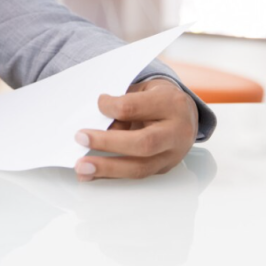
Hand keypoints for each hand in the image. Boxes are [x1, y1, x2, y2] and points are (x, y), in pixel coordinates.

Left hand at [73, 78, 197, 181]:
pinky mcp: (164, 168)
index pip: (135, 108)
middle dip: (108, 143)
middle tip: (80, 138)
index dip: (111, 107)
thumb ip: (123, 105)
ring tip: (82, 167)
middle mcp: (177, 132)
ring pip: (140, 167)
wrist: (185, 113)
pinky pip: (136, 175)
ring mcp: (173, 154)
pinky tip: (92, 174)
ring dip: (107, 168)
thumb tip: (97, 127)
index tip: (98, 103)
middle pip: (143, 143)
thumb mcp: (142, 90)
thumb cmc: (157, 98)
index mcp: (171, 104)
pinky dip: (111, 175)